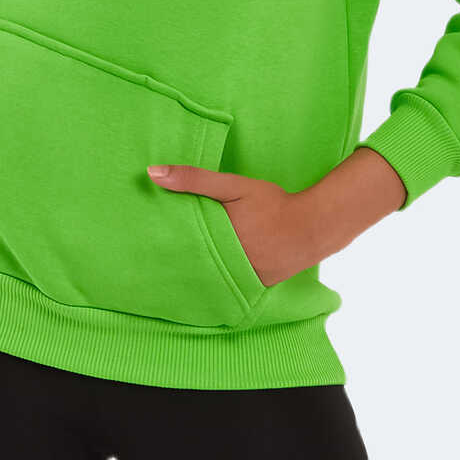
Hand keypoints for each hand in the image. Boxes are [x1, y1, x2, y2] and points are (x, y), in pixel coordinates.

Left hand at [146, 164, 319, 286]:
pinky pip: (229, 284)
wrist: (313, 226)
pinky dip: (219, 277)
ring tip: (174, 268)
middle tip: (154, 257)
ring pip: (209, 277)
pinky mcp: (254, 287)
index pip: (179, 248)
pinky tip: (209, 271)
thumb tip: (152, 173)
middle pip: (192, 265)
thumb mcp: (233, 186)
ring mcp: (240, 280)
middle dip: (176, 260)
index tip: (146, 242)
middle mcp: (226, 267)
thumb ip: (195, 179)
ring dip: (196, 271)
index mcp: (216, 243)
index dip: (163, 245)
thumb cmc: (271, 204)